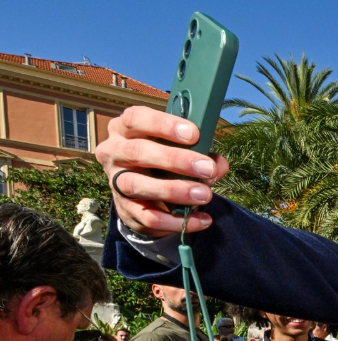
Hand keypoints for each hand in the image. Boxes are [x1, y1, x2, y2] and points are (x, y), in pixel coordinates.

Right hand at [94, 106, 229, 236]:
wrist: (142, 195)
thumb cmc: (162, 162)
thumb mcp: (179, 150)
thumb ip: (200, 153)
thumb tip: (218, 163)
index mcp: (125, 129)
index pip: (136, 119)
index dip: (164, 124)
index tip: (194, 134)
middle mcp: (114, 152)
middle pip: (137, 152)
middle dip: (175, 159)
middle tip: (207, 168)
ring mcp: (114, 182)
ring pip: (137, 185)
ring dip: (174, 191)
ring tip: (204, 195)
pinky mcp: (124, 209)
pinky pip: (149, 217)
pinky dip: (177, 220)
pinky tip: (202, 219)